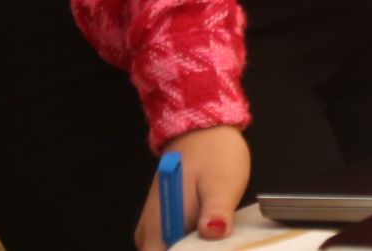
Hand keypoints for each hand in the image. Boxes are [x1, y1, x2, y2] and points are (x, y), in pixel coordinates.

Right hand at [133, 124, 247, 249]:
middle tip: (218, 235)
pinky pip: (179, 246)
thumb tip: (214, 233)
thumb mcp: (221, 183)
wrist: (203, 133)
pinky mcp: (165, 227)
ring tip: (218, 229)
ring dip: (198, 249)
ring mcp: (156, 231)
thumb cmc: (212, 153)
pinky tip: (213, 230)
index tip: (210, 246)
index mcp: (159, 227)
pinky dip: (197, 244)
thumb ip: (216, 212)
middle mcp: (149, 235)